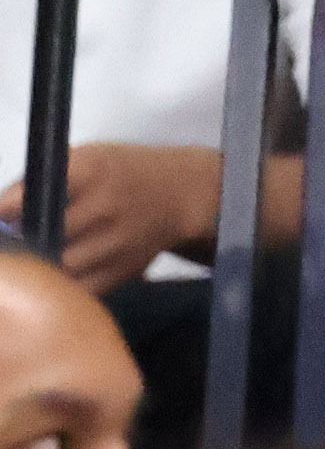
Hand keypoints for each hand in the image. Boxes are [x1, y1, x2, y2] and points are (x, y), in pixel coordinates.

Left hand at [0, 144, 223, 292]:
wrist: (182, 194)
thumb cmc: (122, 173)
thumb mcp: (86, 159)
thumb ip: (42, 182)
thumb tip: (1, 216)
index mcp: (91, 169)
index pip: (35, 194)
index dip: (8, 211)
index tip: (2, 219)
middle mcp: (104, 206)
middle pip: (40, 237)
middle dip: (18, 243)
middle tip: (15, 245)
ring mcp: (115, 242)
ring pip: (55, 268)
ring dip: (38, 267)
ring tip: (35, 259)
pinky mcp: (122, 271)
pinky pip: (78, 289)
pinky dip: (62, 287)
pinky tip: (58, 276)